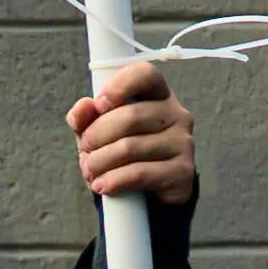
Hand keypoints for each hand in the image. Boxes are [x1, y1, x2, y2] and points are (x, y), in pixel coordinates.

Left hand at [66, 63, 201, 219]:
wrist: (146, 193)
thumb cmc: (121, 152)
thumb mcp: (97, 131)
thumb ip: (86, 117)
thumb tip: (84, 107)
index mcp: (157, 95)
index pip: (146, 74)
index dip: (120, 85)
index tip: (100, 105)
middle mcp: (176, 114)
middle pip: (131, 116)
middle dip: (97, 135)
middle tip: (85, 149)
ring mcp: (183, 143)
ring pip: (131, 147)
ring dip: (100, 162)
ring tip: (90, 171)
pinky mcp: (183, 171)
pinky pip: (140, 173)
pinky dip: (114, 180)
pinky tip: (102, 185)